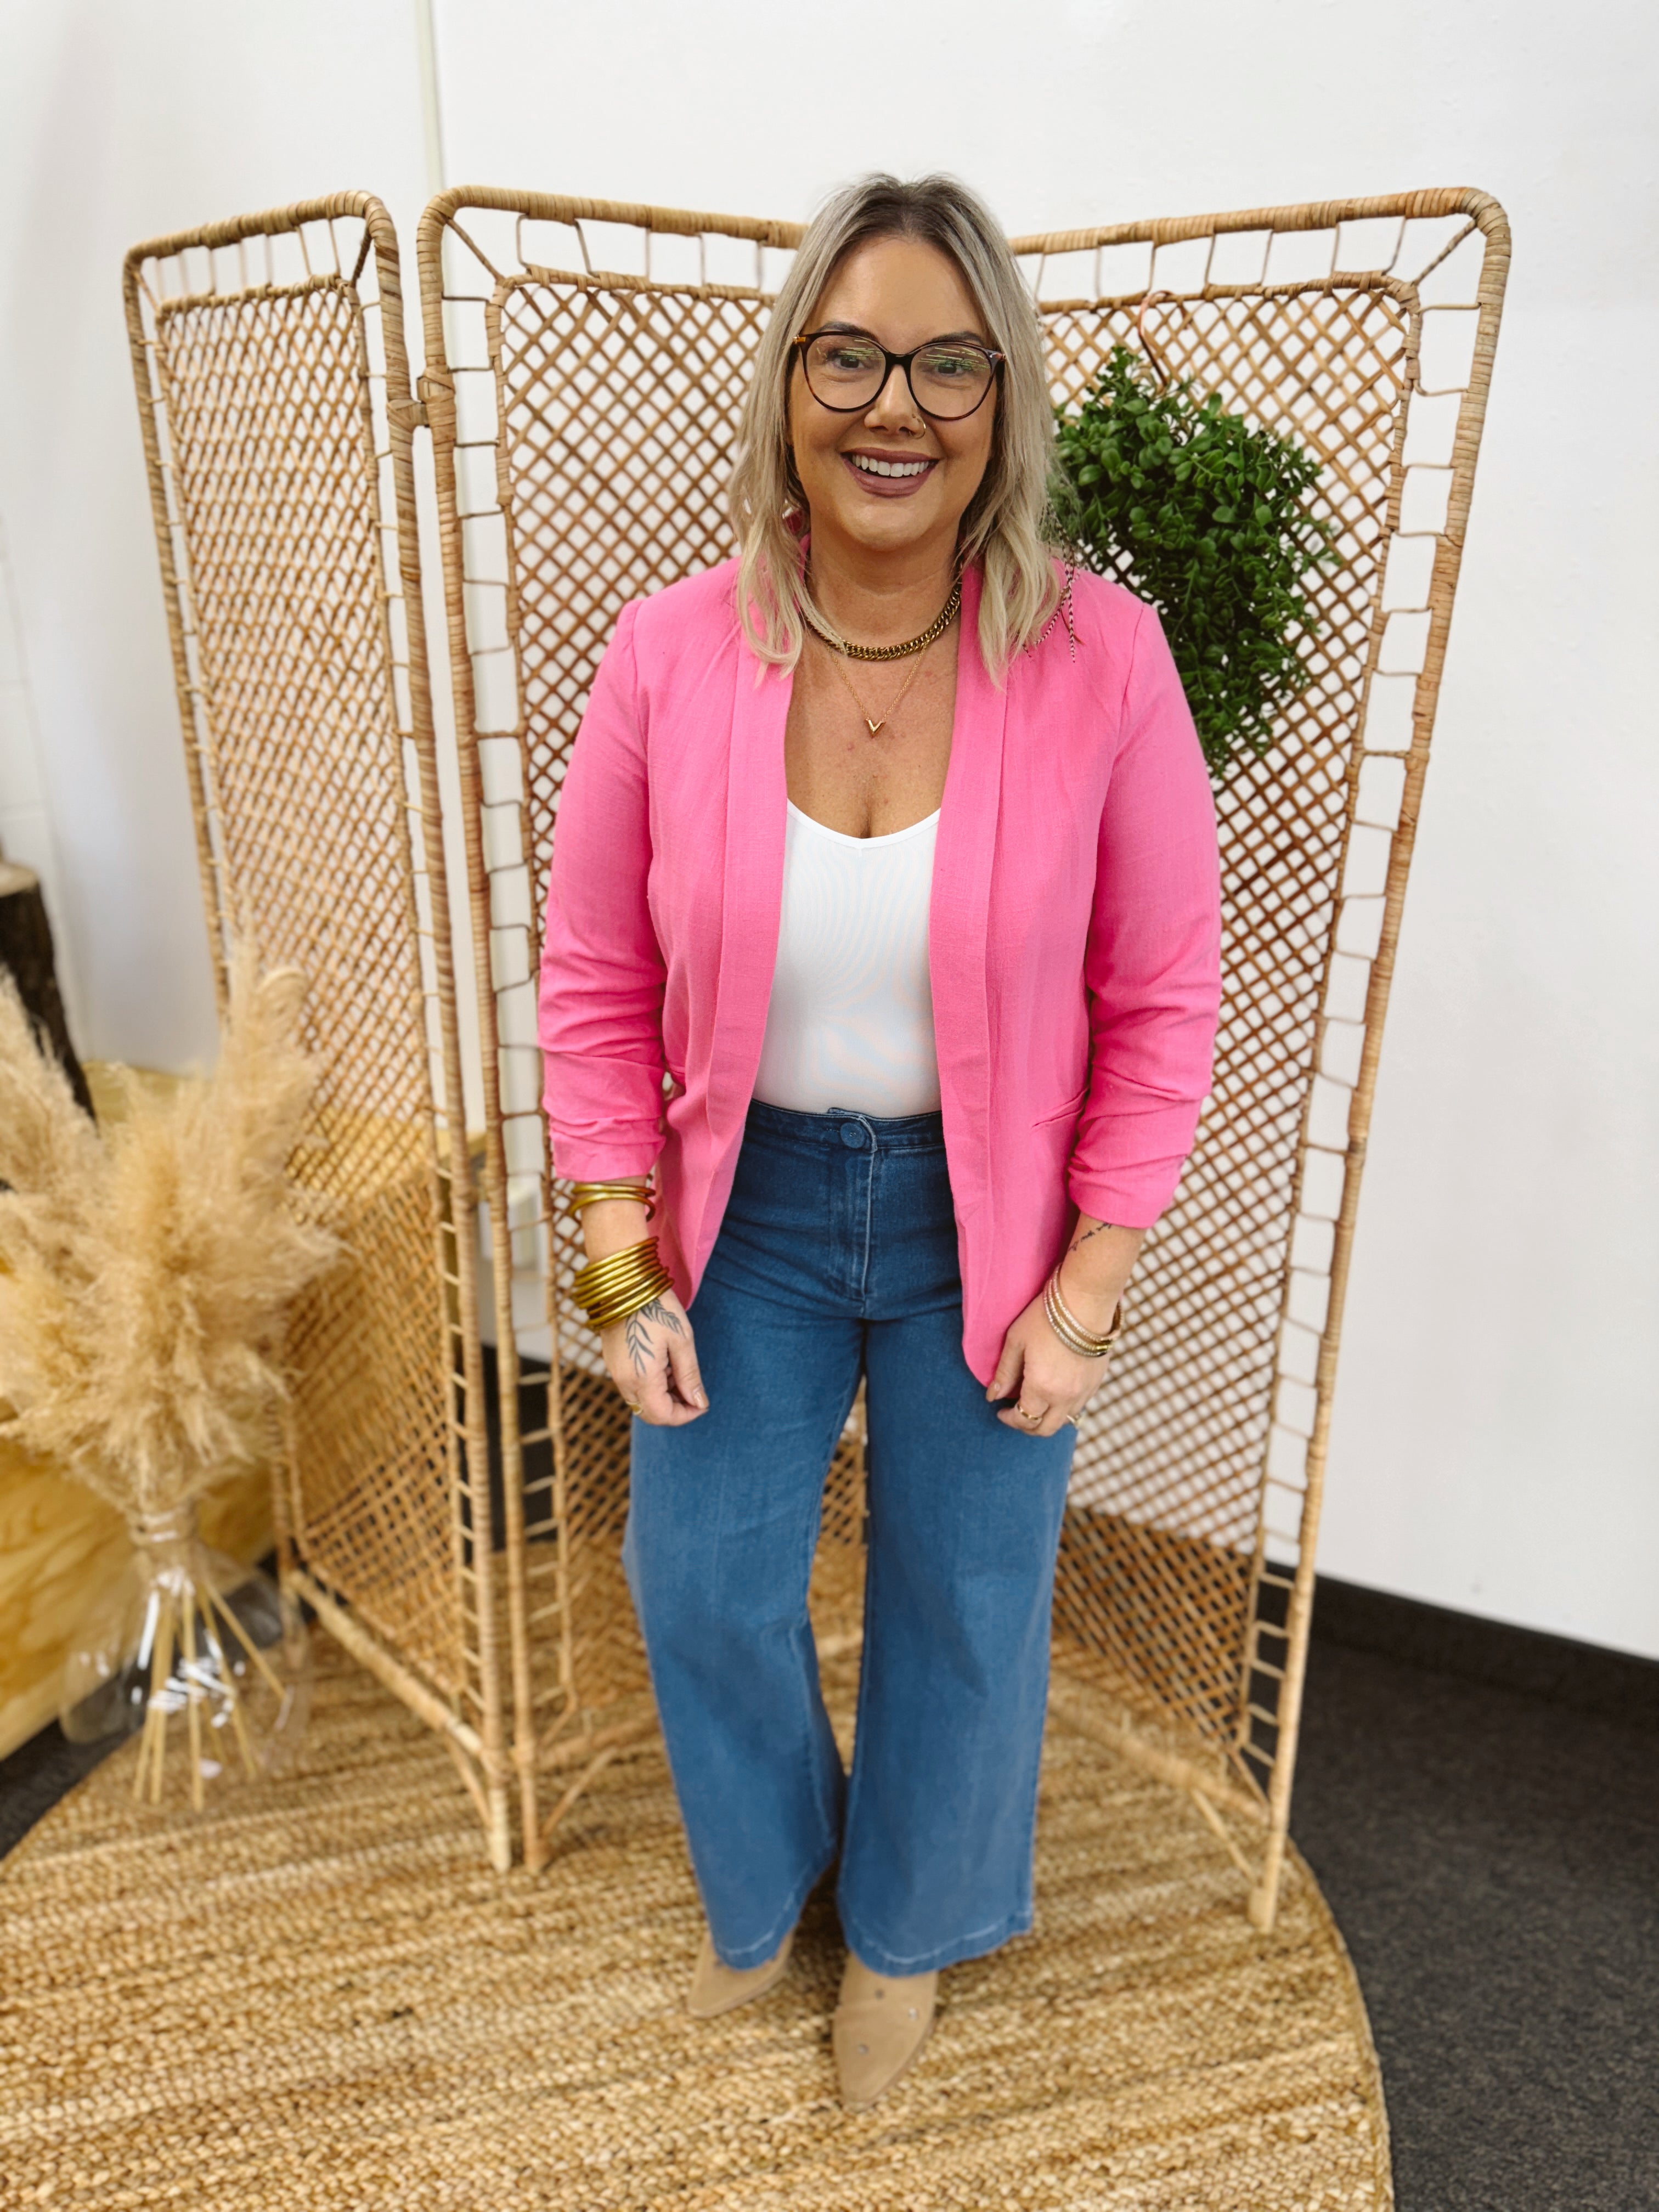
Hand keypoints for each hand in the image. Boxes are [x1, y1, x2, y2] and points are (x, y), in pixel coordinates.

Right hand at [582, 1195, 707, 1425]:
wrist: (625, 1283)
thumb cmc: (657, 1308)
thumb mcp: (682, 1341)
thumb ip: (689, 1376)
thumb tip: (699, 1403)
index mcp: (642, 1378)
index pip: (664, 1416)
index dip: (686, 1415)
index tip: (703, 1403)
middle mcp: (623, 1381)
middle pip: (650, 1413)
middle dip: (675, 1410)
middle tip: (694, 1393)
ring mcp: (615, 1372)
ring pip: (641, 1401)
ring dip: (663, 1397)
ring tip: (681, 1373)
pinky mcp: (613, 1362)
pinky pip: (633, 1386)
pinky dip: (651, 1385)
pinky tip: (665, 1364)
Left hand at [985, 1290, 1107, 1437]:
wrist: (1085, 1301)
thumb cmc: (1045, 1317)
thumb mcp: (1016, 1342)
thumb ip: (1005, 1372)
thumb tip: (993, 1396)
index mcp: (1042, 1388)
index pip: (1024, 1419)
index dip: (1009, 1419)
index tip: (1000, 1411)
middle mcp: (1065, 1397)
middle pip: (1045, 1429)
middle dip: (1027, 1426)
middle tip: (1016, 1414)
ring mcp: (1084, 1391)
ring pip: (1065, 1419)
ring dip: (1047, 1418)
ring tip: (1035, 1402)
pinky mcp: (1097, 1381)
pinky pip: (1079, 1405)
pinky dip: (1064, 1406)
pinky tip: (1055, 1391)